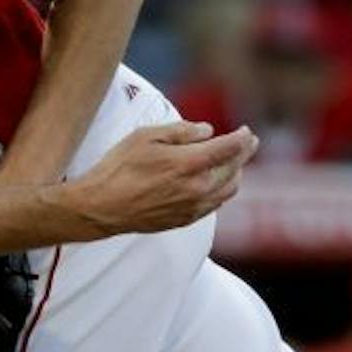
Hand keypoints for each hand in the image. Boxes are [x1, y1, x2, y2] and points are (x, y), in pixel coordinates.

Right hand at [58, 121, 259, 238]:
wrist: (101, 207)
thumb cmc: (119, 168)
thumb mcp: (146, 136)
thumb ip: (181, 131)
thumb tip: (207, 131)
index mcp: (189, 164)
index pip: (229, 149)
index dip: (242, 138)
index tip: (247, 131)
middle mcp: (197, 188)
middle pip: (234, 169)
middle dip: (244, 154)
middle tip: (249, 143)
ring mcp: (192, 207)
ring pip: (228, 190)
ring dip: (236, 174)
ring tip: (235, 163)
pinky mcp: (184, 220)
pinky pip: (214, 205)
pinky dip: (221, 191)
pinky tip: (217, 184)